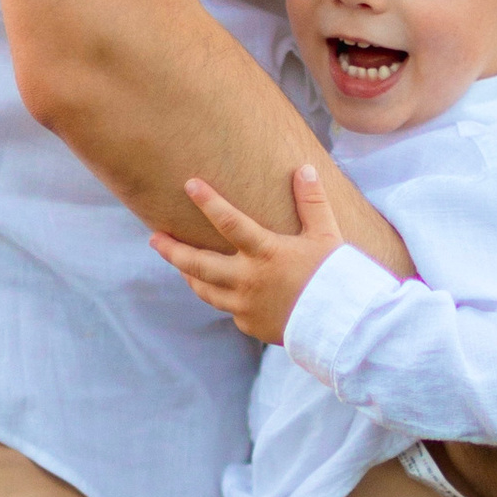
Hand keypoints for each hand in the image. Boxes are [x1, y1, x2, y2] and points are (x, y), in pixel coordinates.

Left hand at [149, 163, 342, 343]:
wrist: (343, 328)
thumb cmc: (336, 278)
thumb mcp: (327, 236)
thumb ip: (312, 203)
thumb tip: (304, 168)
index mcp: (267, 253)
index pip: (229, 222)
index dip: (208, 201)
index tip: (189, 184)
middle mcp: (248, 280)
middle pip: (197, 264)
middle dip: (172, 250)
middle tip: (153, 238)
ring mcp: (245, 305)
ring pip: (204, 289)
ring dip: (188, 274)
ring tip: (179, 264)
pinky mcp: (249, 324)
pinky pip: (228, 309)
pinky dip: (222, 297)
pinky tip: (222, 290)